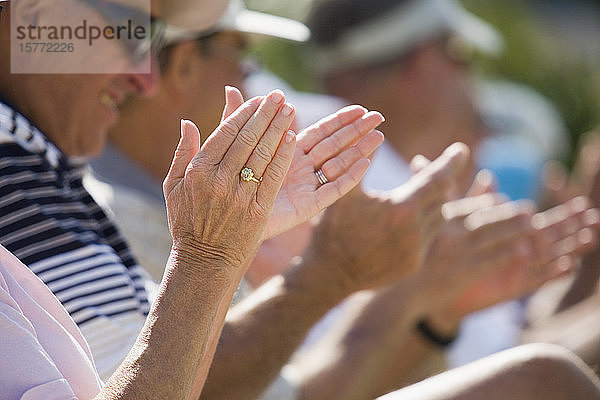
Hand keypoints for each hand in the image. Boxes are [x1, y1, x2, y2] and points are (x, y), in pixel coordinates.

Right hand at [163, 89, 295, 270]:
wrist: (205, 261)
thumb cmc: (187, 222)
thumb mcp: (173, 187)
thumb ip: (182, 153)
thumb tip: (188, 123)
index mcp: (198, 170)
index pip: (225, 133)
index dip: (244, 113)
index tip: (258, 100)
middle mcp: (219, 179)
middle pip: (247, 138)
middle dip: (265, 114)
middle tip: (278, 96)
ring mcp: (240, 194)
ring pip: (262, 153)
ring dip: (277, 129)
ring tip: (288, 110)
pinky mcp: (259, 209)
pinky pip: (273, 176)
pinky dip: (282, 156)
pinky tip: (291, 138)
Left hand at [221, 87, 384, 238]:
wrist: (223, 220)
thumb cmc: (226, 184)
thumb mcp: (232, 148)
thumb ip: (237, 120)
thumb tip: (230, 88)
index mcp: (288, 152)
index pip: (320, 132)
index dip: (340, 120)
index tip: (359, 109)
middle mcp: (301, 169)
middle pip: (335, 146)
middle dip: (356, 131)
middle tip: (379, 117)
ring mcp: (306, 187)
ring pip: (338, 165)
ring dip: (359, 150)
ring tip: (379, 136)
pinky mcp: (307, 207)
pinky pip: (332, 190)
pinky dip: (349, 178)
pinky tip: (365, 164)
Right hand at [306, 143, 468, 292]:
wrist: (329, 274)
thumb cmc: (332, 229)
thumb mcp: (344, 191)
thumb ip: (361, 160)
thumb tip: (374, 130)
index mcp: (402, 208)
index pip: (438, 179)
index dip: (450, 162)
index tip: (461, 148)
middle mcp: (416, 231)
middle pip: (440, 197)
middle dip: (439, 181)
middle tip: (437, 167)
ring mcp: (417, 251)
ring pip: (437, 218)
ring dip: (433, 202)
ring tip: (422, 191)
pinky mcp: (413, 264)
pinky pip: (429, 238)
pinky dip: (425, 223)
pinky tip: (411, 218)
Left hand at [424, 196, 599, 328]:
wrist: (436, 279)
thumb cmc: (448, 249)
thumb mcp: (460, 219)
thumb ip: (473, 197)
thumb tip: (485, 174)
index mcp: (511, 234)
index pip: (542, 220)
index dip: (562, 213)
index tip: (581, 201)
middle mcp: (520, 250)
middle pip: (553, 236)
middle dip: (573, 227)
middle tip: (595, 216)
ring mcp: (519, 268)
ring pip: (550, 257)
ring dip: (570, 248)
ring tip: (590, 238)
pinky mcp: (513, 284)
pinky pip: (537, 279)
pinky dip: (552, 272)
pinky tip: (568, 265)